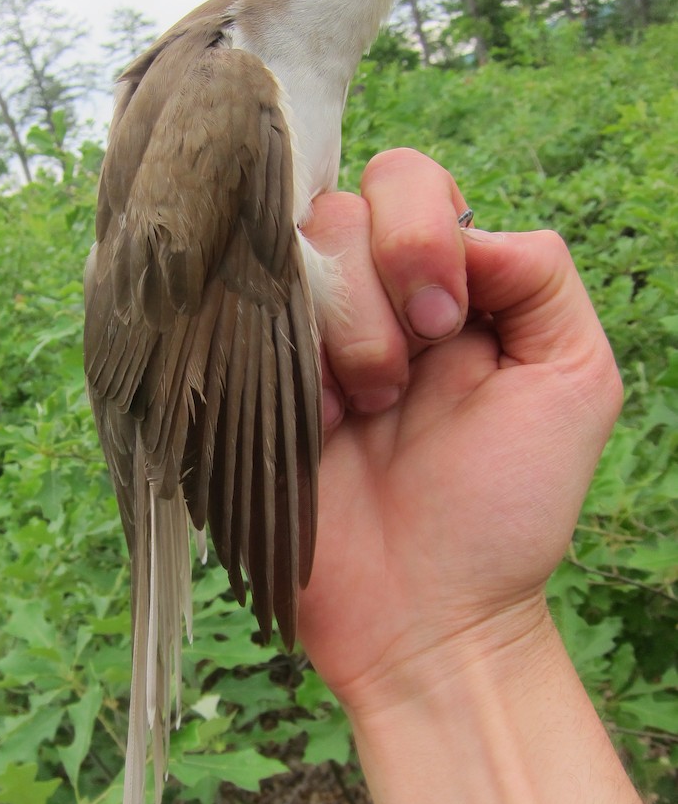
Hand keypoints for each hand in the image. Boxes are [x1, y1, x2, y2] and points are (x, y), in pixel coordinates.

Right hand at [298, 149, 621, 713]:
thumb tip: (468, 226)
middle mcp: (365, 302)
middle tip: (398, 383)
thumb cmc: (507, 513)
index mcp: (442, 288)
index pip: (408, 184)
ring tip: (358, 417)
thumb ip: (541, 277)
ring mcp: (300, 344)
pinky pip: (229, 323)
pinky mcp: (247, 387)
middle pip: (336, 210)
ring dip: (331, 337)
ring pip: (280, 261)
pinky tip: (313, 430)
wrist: (425, 620)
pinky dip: (276, 368)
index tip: (443, 326)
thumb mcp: (574, 382)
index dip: (419, 235)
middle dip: (369, 292)